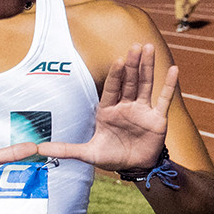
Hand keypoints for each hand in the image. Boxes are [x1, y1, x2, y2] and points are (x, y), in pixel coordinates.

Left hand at [38, 44, 175, 172]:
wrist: (133, 167)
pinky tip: (174, 69)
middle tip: (136, 46)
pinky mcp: (157, 118)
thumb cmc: (111, 156)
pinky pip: (164, 99)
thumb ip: (65, 149)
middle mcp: (126, 106)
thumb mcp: (87, 153)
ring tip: (149, 48)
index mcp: (108, 111)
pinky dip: (169, 85)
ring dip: (148, 67)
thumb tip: (39, 149)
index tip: (119, 61)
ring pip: (145, 84)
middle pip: (129, 81)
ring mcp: (142, 110)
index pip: (112, 89)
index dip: (116, 75)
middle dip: (133, 64)